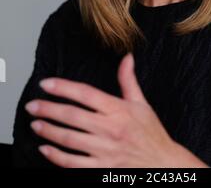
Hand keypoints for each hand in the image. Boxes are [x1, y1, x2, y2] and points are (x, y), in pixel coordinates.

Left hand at [25, 53, 208, 167]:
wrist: (162, 164)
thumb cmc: (151, 132)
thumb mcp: (141, 103)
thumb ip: (128, 80)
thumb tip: (126, 57)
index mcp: (118, 110)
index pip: (86, 94)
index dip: (63, 87)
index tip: (45, 83)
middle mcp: (110, 129)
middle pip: (72, 116)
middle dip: (48, 109)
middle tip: (32, 105)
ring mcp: (104, 150)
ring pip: (69, 139)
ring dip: (49, 131)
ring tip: (35, 124)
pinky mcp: (101, 168)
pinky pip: (73, 164)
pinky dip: (56, 157)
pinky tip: (45, 149)